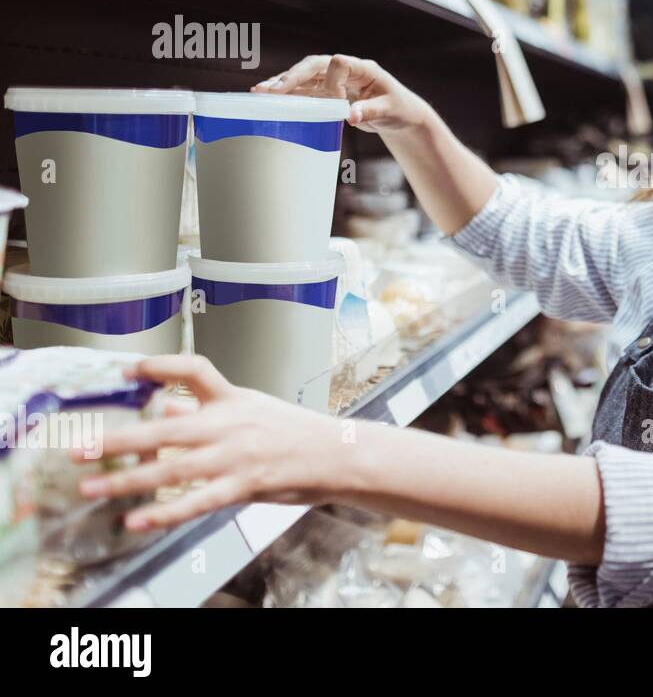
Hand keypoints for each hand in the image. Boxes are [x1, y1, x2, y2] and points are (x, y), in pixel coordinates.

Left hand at [77, 355, 353, 531]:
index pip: (193, 369)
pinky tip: (136, 520)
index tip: (128, 371)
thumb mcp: (253, 408)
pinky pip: (195, 502)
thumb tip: (169, 405)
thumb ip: (209, 408)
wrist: (337, 455)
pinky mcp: (242, 486)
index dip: (159, 366)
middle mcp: (229, 424)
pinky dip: (163, 513)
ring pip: (171, 470)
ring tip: (92, 487)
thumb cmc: (296, 432)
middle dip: (118, 440)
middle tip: (79, 448)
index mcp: (232, 399)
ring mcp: (235, 456)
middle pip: (165, 428)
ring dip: (127, 480)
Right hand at [253, 54, 431, 134]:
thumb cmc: (400, 109)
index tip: (338, 102)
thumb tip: (351, 116)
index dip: (333, 81)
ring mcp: (335, 80)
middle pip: (314, 65)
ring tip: (260, 91)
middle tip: (271, 89)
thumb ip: (371, 111)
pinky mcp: (329, 92)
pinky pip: (306, 90)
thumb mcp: (391, 111)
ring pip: (305, 76)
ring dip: (284, 83)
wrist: (401, 114)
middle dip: (292, 76)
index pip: (339, 64)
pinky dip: (290, 94)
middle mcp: (346, 70)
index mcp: (363, 68)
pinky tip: (271, 99)